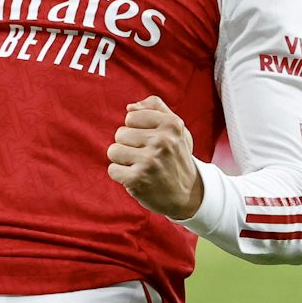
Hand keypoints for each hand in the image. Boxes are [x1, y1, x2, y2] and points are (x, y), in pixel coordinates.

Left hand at [106, 96, 203, 218]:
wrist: (188, 195)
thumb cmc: (177, 157)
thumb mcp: (176, 129)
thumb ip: (156, 108)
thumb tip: (129, 107)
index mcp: (171, 124)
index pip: (131, 117)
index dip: (137, 130)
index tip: (151, 142)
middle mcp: (162, 141)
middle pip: (120, 133)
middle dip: (129, 146)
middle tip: (147, 157)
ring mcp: (150, 160)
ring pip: (113, 150)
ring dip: (123, 161)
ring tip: (140, 167)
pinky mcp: (138, 178)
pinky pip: (112, 169)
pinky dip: (121, 175)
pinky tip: (137, 178)